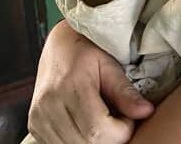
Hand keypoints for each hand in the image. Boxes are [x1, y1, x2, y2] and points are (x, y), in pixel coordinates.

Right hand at [28, 20, 153, 143]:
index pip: (98, 129)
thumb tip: (146, 112)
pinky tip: (86, 126)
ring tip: (102, 120)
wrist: (59, 46)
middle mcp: (49, 104)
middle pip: (87, 143)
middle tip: (118, 120)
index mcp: (69, 86)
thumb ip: (125, 91)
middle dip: (110, 138)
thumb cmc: (88, 52)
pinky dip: (79, 141)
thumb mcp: (110, 65)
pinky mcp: (34, 126)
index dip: (120, 131)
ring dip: (95, 141)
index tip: (128, 118)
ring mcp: (38, 118)